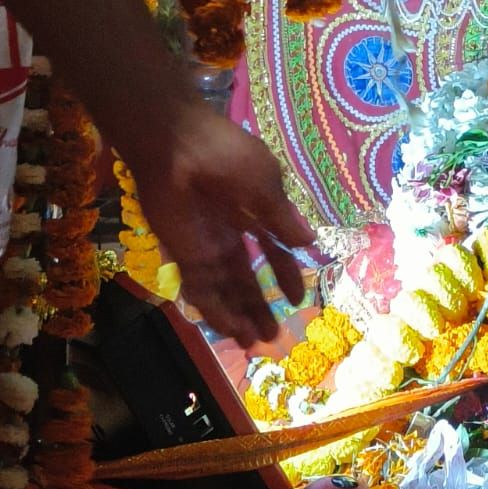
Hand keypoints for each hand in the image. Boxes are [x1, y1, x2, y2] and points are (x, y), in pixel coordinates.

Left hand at [126, 100, 314, 346]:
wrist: (178, 146)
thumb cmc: (228, 156)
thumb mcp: (267, 185)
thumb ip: (283, 218)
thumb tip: (309, 243)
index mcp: (254, 211)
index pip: (272, 250)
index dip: (284, 274)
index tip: (296, 298)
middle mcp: (230, 233)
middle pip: (246, 278)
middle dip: (259, 306)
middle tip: (273, 335)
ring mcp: (206, 246)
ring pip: (226, 290)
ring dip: (240, 316)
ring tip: (254, 342)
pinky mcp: (185, 255)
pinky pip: (202, 289)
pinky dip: (216, 311)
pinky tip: (231, 330)